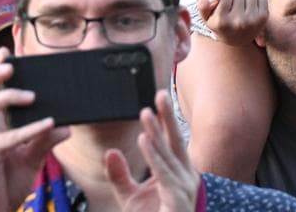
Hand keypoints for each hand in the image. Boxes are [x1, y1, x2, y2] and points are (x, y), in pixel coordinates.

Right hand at [0, 48, 67, 211]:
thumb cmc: (5, 184)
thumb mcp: (30, 158)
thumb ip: (44, 140)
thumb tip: (66, 126)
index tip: (7, 51)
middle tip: (10, 64)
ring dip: (9, 95)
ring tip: (31, 95)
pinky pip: (7, 137)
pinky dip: (29, 128)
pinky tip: (48, 124)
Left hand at [105, 91, 200, 211]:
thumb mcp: (129, 197)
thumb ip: (120, 175)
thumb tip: (110, 152)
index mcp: (176, 175)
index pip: (169, 144)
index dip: (161, 123)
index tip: (152, 102)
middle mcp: (185, 179)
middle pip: (175, 142)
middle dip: (167, 118)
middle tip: (159, 93)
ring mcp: (184, 189)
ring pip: (168, 156)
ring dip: (157, 133)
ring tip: (145, 113)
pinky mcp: (178, 200)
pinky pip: (164, 173)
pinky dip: (155, 155)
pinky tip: (146, 138)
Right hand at [197, 0, 266, 45]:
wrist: (238, 38)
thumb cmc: (220, 22)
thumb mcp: (206, 16)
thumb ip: (203, 5)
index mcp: (222, 22)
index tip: (222, 0)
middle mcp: (238, 23)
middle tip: (232, 1)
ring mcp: (252, 20)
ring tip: (241, 2)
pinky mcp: (264, 17)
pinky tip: (250, 4)